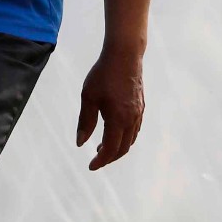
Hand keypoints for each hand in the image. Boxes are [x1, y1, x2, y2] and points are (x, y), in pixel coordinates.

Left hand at [76, 47, 143, 169]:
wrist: (124, 55)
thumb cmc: (103, 75)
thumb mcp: (88, 98)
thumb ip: (85, 122)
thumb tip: (80, 143)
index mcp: (118, 119)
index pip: (111, 149)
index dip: (101, 161)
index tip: (90, 166)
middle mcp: (132, 119)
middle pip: (123, 148)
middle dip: (109, 157)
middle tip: (95, 159)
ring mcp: (139, 113)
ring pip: (131, 139)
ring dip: (118, 148)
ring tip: (101, 148)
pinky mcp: (141, 106)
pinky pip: (135, 129)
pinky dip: (125, 137)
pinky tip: (114, 133)